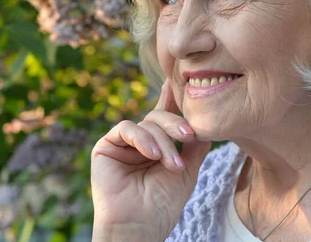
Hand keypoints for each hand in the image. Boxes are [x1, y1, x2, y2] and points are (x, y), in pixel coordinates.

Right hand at [90, 78, 211, 240]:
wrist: (141, 227)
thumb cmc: (162, 204)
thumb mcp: (186, 170)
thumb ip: (195, 146)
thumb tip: (205, 122)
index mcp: (156, 145)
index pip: (165, 118)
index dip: (172, 100)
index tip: (178, 83)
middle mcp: (139, 141)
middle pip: (158, 117)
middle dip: (176, 124)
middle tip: (189, 136)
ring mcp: (122, 143)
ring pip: (146, 122)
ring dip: (163, 141)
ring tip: (172, 164)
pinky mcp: (105, 146)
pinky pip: (126, 128)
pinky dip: (142, 138)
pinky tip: (153, 155)